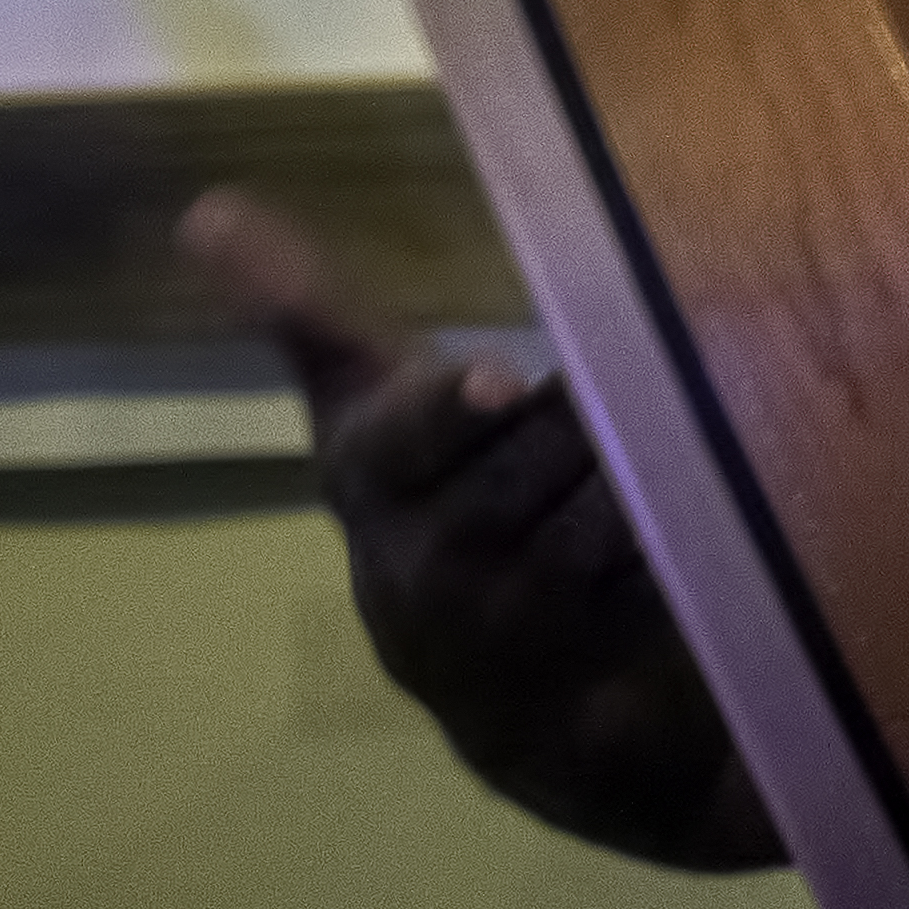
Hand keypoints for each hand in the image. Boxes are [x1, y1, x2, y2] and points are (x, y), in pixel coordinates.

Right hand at [181, 186, 781, 869]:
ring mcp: (509, 643)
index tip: (497, 379)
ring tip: (671, 452)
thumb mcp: (369, 416)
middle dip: (591, 418)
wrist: (507, 697)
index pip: (403, 436)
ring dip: (649, 479)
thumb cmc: (438, 512)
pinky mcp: (593, 697)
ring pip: (604, 522)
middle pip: (535, 461)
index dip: (451, 410)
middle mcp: (424, 572)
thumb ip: (305, 315)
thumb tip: (204, 211)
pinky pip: (661, 595)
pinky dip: (690, 552)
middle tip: (631, 380)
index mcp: (370, 483)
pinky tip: (704, 529)